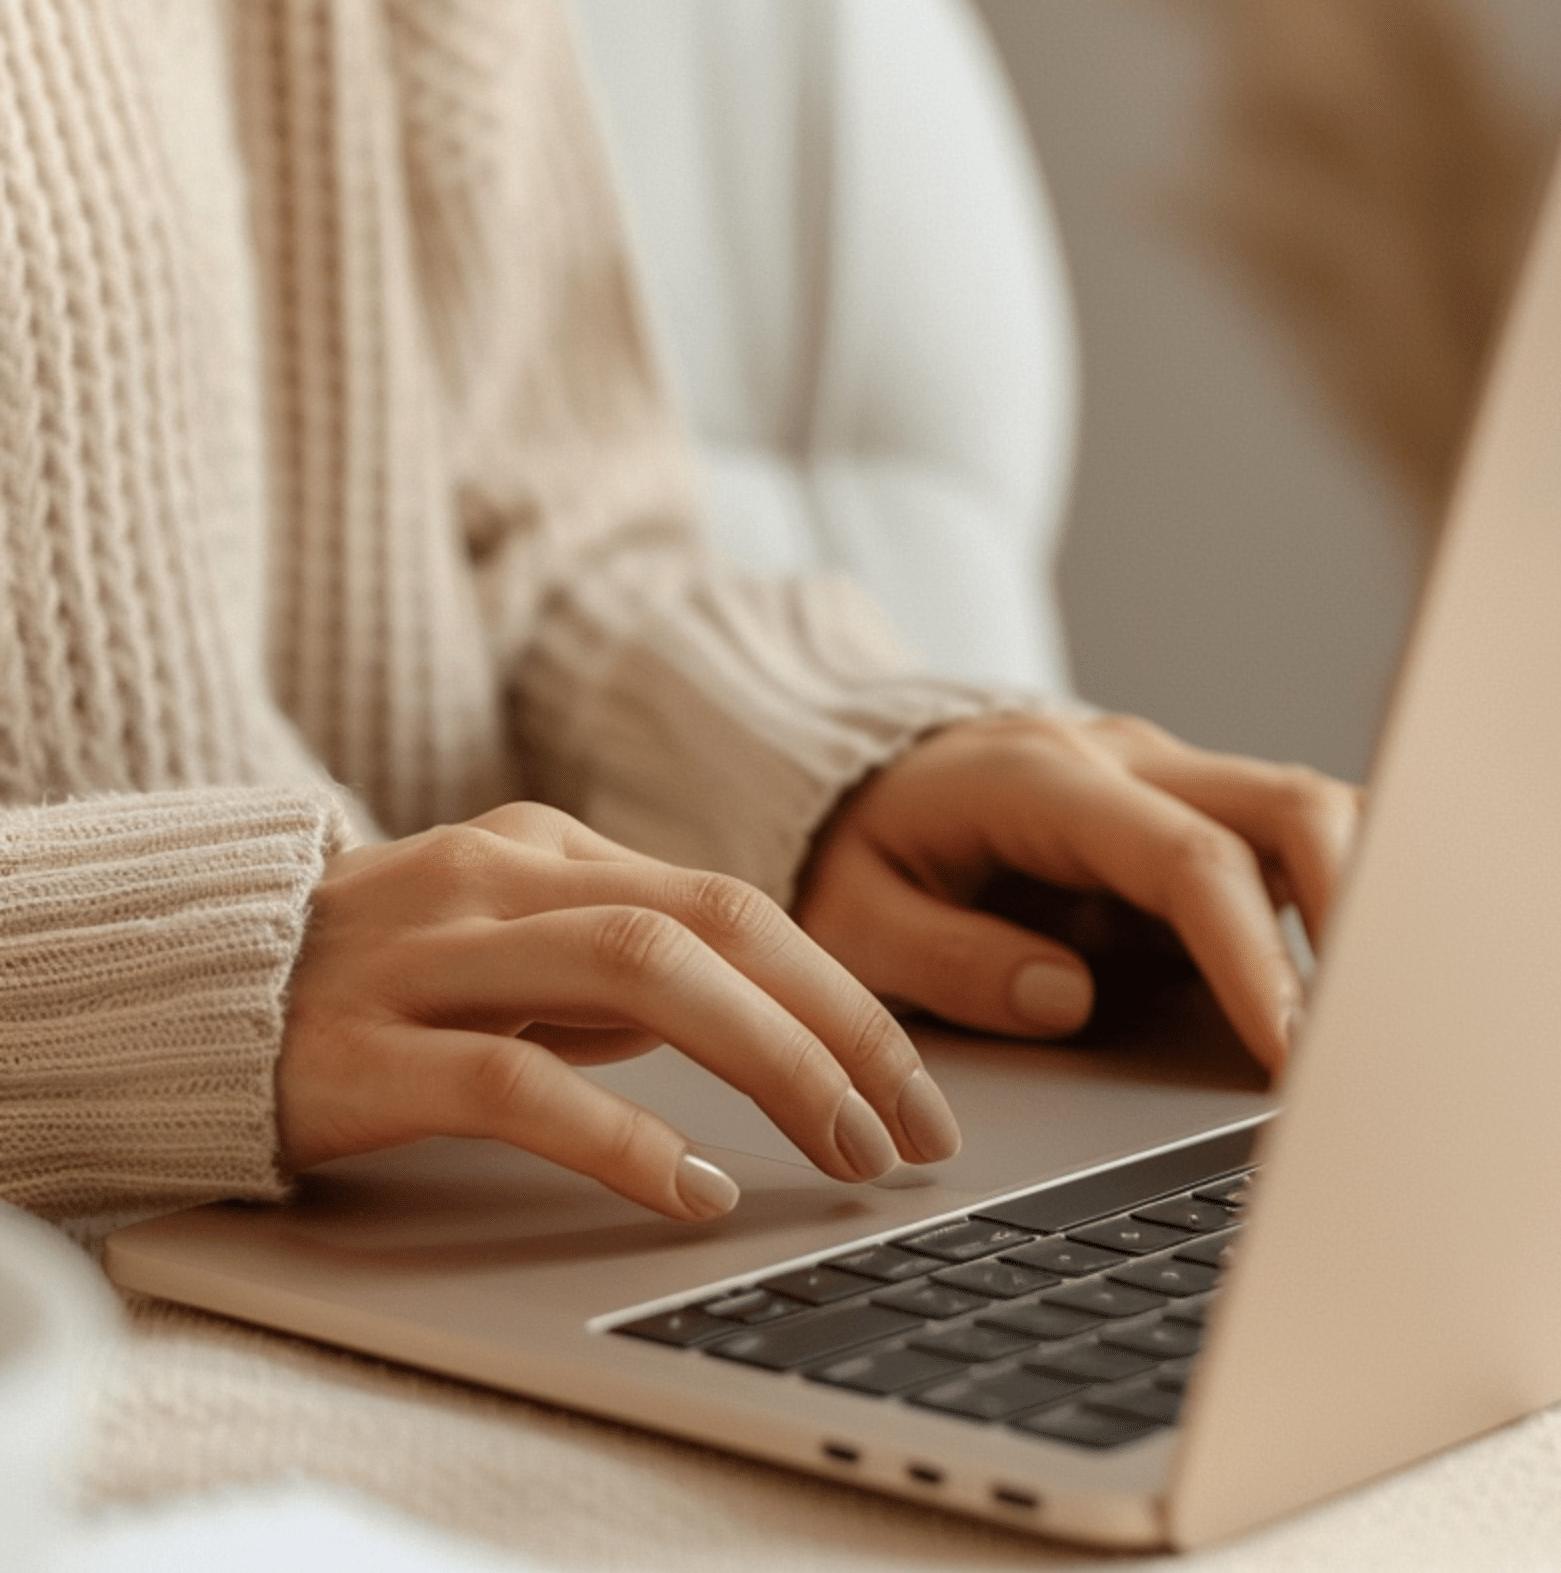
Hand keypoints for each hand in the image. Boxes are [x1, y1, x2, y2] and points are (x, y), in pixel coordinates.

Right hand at [277, 801, 961, 1218]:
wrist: (172, 992)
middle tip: (912, 1130)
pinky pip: (518, 1080)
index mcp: (544, 846)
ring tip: (841, 1151)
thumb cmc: (358, 983)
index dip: (841, 993)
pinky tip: (691, 1188)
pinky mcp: (367, 1048)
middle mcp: (499, 874)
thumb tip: (737, 1021)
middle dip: (837, 1024)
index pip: (734, 901)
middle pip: (715, 920)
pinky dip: (623, 1136)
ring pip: (643, 970)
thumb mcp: (497, 947)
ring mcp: (431, 952)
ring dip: (769, 1063)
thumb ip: (607, 967)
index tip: (913, 1085)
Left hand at [796, 715, 1362, 1076]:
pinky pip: (1297, 839)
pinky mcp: (1199, 817)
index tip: (1290, 1054)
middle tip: (1375, 1039)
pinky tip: (1371, 979)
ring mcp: (1175, 781)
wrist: (864, 777)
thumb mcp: (856, 916)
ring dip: (1368, 900)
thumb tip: (1068, 998)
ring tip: (1392, 1017)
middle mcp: (1129, 763)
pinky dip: (1347, 897)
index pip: (1188, 860)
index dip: (1253, 957)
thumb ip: (947, 956)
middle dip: (1355, 913)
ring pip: (1313, 808)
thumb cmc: (860, 853)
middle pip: (1288, 804)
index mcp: (1046, 782)